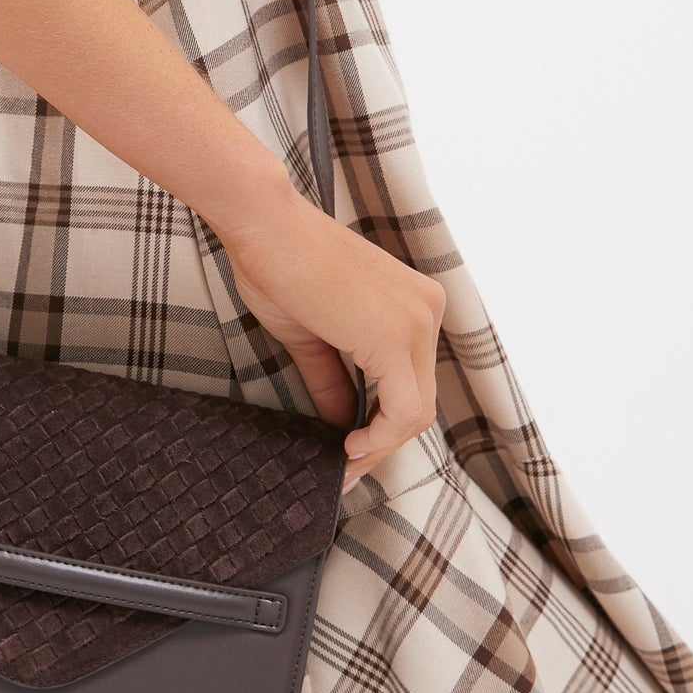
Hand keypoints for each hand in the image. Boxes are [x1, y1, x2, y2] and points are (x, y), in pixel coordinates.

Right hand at [212, 179, 445, 491]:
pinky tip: (349, 446)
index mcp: (414, 301)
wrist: (264, 224)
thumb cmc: (279, 265)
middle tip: (347, 467)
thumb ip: (334, 381)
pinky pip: (404, 410)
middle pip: (419, 399)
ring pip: (415, 411)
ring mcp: (416, 321)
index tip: (351, 452)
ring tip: (344, 461)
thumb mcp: (313, 336)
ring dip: (379, 445)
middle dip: (382, 441)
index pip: (413, 380)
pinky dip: (379, 438)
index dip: (384, 425)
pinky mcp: (395, 337)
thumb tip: (342, 425)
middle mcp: (427, 308)